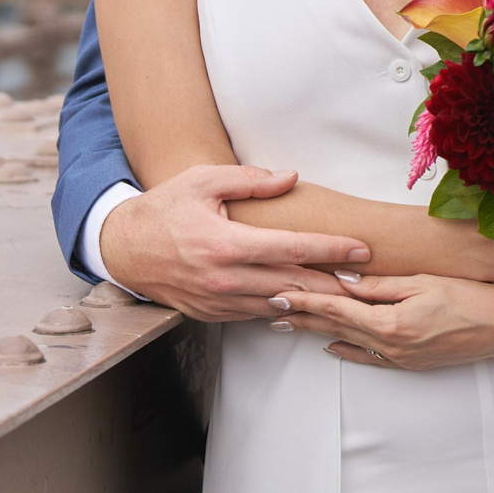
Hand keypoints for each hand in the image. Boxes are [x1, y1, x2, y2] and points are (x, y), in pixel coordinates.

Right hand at [98, 165, 369, 322]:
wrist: (124, 249)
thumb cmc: (164, 209)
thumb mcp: (202, 181)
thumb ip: (249, 180)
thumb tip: (290, 178)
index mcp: (226, 243)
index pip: (291, 249)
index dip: (330, 249)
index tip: (360, 249)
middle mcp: (225, 278)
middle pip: (294, 285)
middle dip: (335, 285)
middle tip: (369, 282)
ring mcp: (218, 301)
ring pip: (279, 306)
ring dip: (315, 304)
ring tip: (349, 298)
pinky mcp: (213, 314)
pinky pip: (257, 315)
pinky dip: (285, 311)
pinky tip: (307, 307)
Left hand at [275, 273, 493, 370]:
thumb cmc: (476, 295)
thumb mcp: (425, 281)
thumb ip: (381, 284)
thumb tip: (343, 277)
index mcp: (392, 324)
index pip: (336, 307)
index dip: (305, 297)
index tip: (277, 289)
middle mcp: (393, 347)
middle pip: (335, 327)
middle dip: (301, 316)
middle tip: (267, 305)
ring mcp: (403, 358)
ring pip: (348, 342)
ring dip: (317, 331)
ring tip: (287, 323)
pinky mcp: (415, 362)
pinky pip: (371, 358)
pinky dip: (347, 350)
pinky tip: (331, 346)